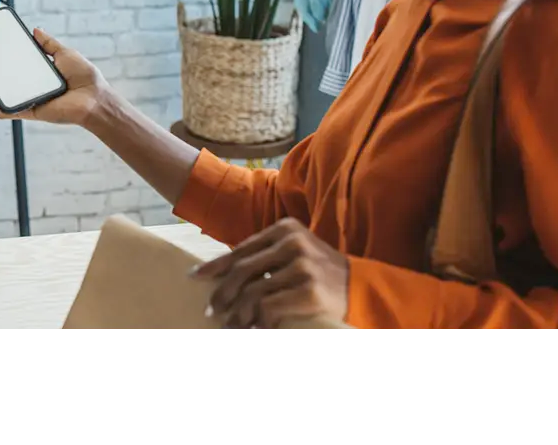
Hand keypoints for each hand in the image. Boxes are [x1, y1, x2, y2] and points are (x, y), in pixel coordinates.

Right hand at [0, 27, 106, 125]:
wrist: (95, 97)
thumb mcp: (63, 53)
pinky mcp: (28, 111)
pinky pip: (5, 110)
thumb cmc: (84, 77)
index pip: (3, 69)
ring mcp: (25, 101)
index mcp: (30, 75)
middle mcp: (24, 89)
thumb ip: (48, 43)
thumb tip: (35, 29)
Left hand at [192, 217, 348, 329]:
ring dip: (237, 313)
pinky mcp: (309, 290)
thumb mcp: (295, 253)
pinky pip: (269, 307)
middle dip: (222, 293)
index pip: (241, 249)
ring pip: (253, 292)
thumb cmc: (322, 273)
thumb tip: (221, 273)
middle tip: (211, 310)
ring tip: (230, 326)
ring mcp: (302, 265)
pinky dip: (258, 321)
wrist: (362, 288)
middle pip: (242, 270)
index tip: (195, 277)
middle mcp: (292, 242)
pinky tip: (255, 329)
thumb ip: (266, 257)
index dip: (215, 265)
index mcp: (285, 229)